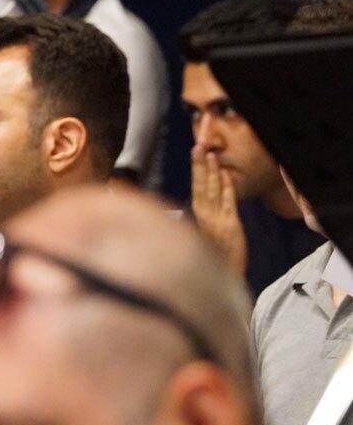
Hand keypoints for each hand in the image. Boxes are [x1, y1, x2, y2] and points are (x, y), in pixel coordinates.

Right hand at [191, 144, 246, 276]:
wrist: (223, 278)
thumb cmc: (215, 258)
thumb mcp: (206, 235)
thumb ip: (205, 216)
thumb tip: (201, 200)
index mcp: (198, 217)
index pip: (196, 188)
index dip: (196, 170)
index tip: (195, 154)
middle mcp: (205, 215)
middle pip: (201, 185)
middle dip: (199, 165)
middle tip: (197, 146)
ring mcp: (217, 219)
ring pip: (213, 190)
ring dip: (212, 172)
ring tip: (210, 154)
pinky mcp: (231, 225)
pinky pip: (228, 202)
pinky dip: (227, 188)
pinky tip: (226, 175)